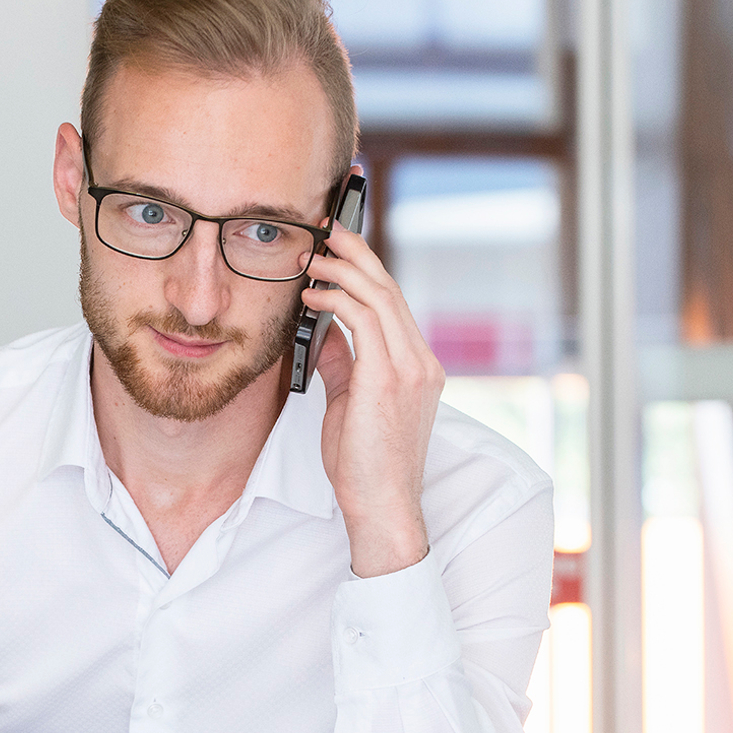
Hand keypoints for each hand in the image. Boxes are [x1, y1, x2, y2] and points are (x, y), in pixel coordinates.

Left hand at [300, 218, 443, 577]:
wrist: (382, 505)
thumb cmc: (364, 464)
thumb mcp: (350, 402)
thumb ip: (343, 362)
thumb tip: (324, 329)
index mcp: (418, 365)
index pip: (393, 302)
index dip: (367, 267)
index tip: (341, 244)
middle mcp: (421, 361)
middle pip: (390, 288)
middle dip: (357, 252)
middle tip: (326, 228)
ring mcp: (411, 368)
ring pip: (379, 295)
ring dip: (342, 269)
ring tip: (311, 257)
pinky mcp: (390, 378)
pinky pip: (364, 320)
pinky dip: (337, 300)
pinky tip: (312, 297)